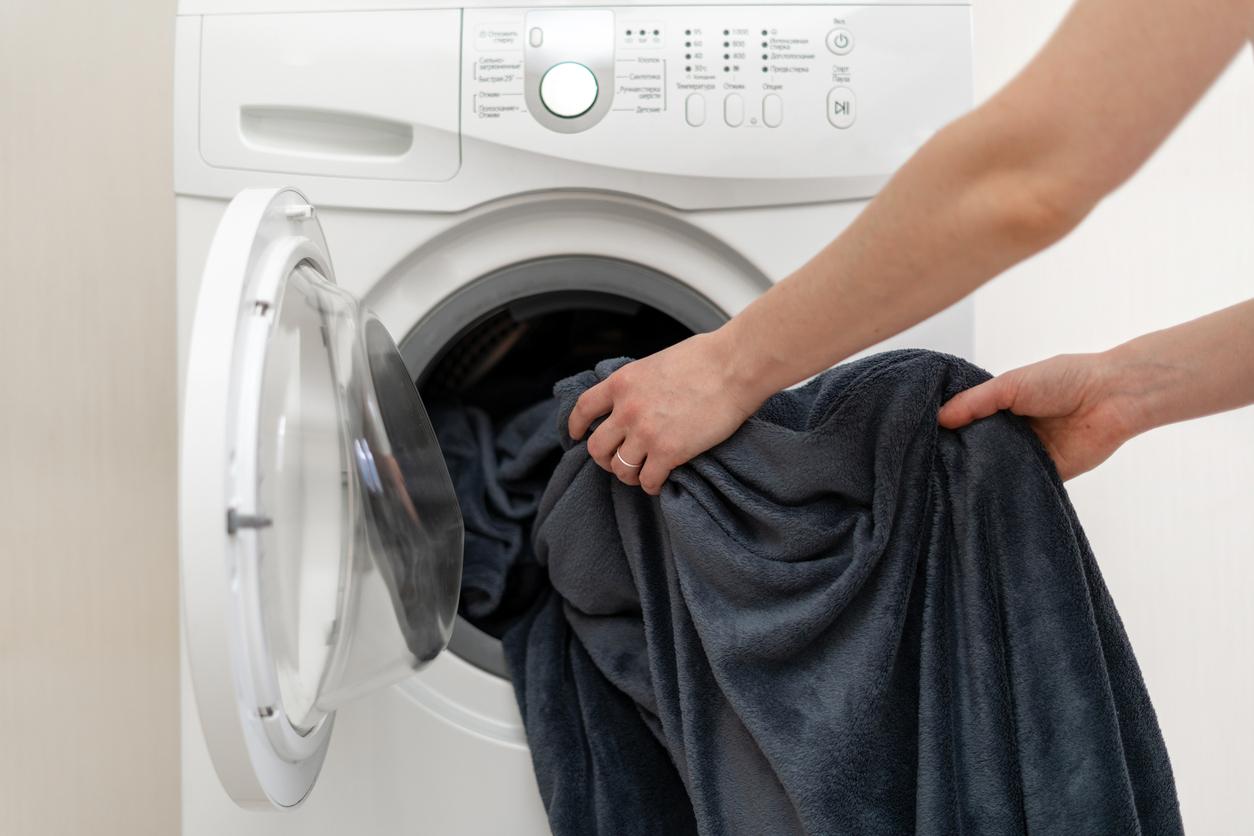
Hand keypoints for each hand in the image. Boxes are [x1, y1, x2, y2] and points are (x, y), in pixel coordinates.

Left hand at [568, 331, 767, 494]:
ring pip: (620, 469)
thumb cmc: (707, 358)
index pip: (583, 409)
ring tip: (643, 473)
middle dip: (605, 458)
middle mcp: (627, 409)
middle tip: (619, 461)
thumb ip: (640, 384)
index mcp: (622, 383)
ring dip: (630, 474)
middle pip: (596, 447)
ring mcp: (646, 432)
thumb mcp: (657, 362)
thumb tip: (639, 398)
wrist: (735, 366)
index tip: (578, 436)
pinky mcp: (669, 452)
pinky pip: (648, 481)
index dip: (576, 426)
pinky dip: (652, 485)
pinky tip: (662, 481)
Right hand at [937, 352, 1142, 479]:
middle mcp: (1010, 432)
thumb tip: (937, 419)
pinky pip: (1019, 486)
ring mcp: (1026, 455)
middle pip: (975, 448)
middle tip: (927, 469)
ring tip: (946, 487)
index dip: (944, 430)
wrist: (1111, 398)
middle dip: (957, 456)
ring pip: (994, 469)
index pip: (964, 421)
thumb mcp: (1011, 384)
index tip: (918, 441)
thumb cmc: (1064, 380)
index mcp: (1000, 407)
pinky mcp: (1045, 476)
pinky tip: (980, 497)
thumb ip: (975, 402)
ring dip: (978, 475)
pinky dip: (1004, 490)